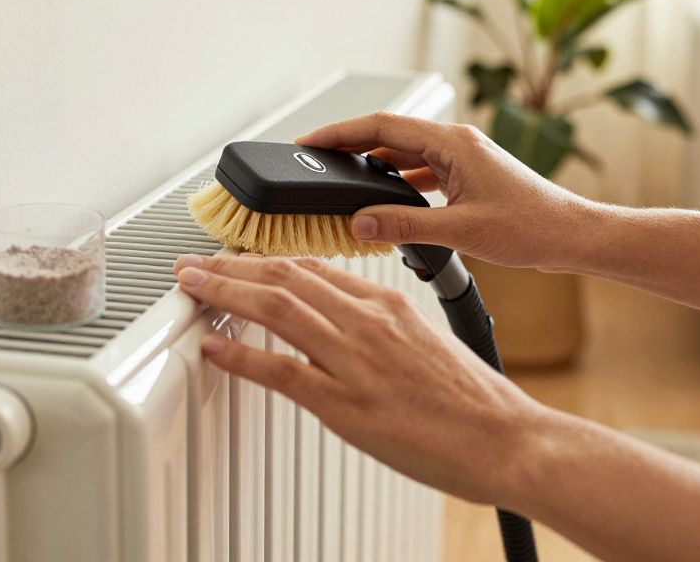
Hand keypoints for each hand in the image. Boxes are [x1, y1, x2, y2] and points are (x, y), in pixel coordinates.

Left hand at [173, 252, 551, 506]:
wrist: (508, 438)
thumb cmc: (477, 404)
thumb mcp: (430, 344)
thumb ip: (387, 330)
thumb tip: (355, 329)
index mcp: (390, 305)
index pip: (315, 268)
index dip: (267, 260)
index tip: (239, 260)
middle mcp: (369, 322)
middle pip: (286, 275)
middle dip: (232, 265)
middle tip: (195, 263)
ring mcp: (356, 360)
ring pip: (276, 307)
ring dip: (225, 291)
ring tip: (191, 286)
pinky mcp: (347, 403)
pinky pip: (282, 371)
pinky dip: (240, 355)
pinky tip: (213, 347)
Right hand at [297, 111, 596, 269]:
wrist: (573, 236)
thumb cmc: (534, 226)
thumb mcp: (461, 230)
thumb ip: (405, 226)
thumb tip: (361, 221)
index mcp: (453, 143)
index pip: (382, 125)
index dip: (340, 131)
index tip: (310, 141)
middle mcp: (457, 144)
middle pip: (389, 136)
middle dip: (350, 146)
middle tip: (315, 160)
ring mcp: (463, 160)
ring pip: (404, 155)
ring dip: (373, 166)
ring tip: (341, 181)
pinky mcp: (468, 178)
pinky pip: (421, 173)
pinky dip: (396, 183)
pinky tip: (384, 202)